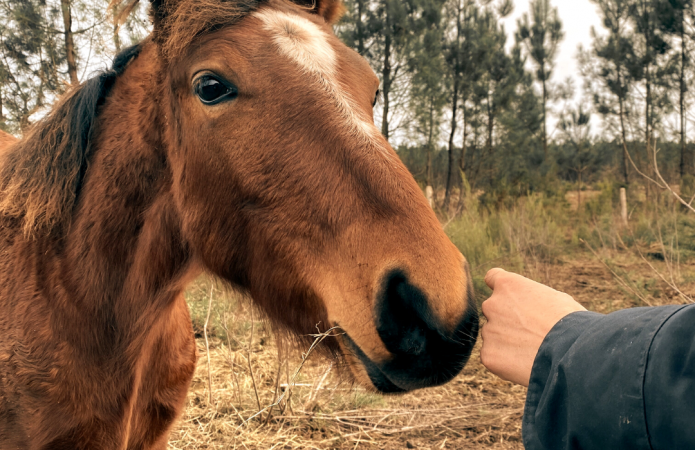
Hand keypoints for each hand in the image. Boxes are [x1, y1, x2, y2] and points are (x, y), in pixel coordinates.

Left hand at [480, 268, 586, 385]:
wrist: (573, 353)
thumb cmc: (571, 324)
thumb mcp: (554, 299)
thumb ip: (530, 300)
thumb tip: (529, 308)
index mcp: (508, 285)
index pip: (492, 278)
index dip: (502, 291)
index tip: (507, 298)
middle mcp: (492, 304)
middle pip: (493, 312)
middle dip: (506, 321)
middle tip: (530, 334)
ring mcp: (488, 330)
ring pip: (493, 336)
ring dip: (506, 343)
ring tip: (533, 351)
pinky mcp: (488, 355)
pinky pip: (493, 357)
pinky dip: (505, 362)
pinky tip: (526, 365)